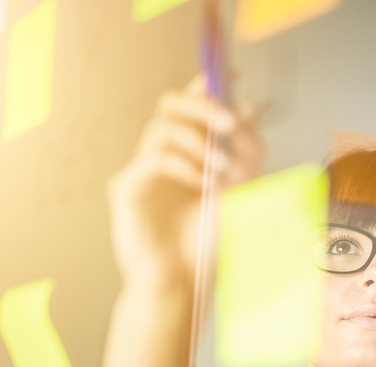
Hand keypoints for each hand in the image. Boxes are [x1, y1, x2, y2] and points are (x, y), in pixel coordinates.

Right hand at [107, 74, 264, 293]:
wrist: (186, 282)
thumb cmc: (209, 243)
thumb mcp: (240, 192)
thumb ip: (245, 151)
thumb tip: (247, 107)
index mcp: (188, 154)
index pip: (192, 107)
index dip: (209, 86)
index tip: (233, 75)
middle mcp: (162, 156)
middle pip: (171, 105)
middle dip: (204, 108)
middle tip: (230, 126)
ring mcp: (142, 170)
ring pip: (163, 128)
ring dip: (200, 145)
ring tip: (220, 174)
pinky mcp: (127, 188)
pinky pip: (154, 158)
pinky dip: (183, 165)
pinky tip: (201, 186)